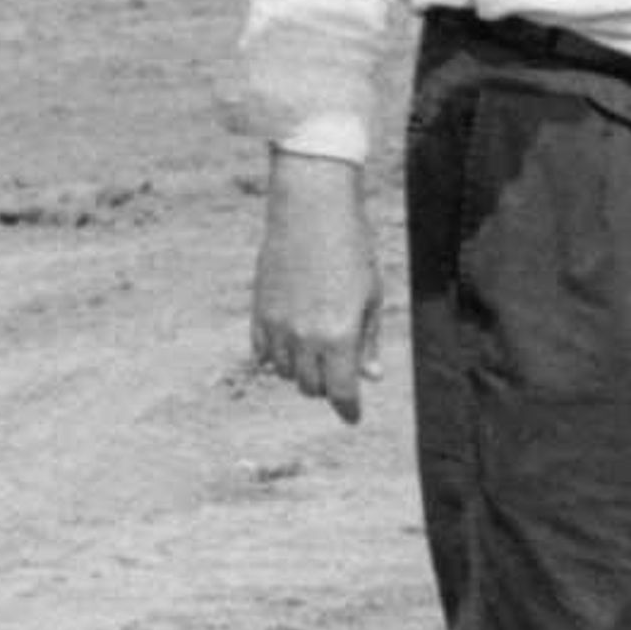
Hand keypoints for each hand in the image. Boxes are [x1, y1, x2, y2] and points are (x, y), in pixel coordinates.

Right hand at [252, 150, 382, 422]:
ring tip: (318, 350)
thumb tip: (371, 377)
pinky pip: (263, 354)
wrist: (312, 212)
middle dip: (327, 386)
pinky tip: (291, 345)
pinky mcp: (258, 312)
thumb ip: (369, 340)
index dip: (348, 409)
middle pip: (311, 387)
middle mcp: (305, 338)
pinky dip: (277, 358)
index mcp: (340, 336)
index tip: (352, 417)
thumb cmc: (352, 250)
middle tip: (340, 374)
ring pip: (286, 373)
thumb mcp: (372, 296)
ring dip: (303, 371)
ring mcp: (277, 327)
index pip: (341, 391)